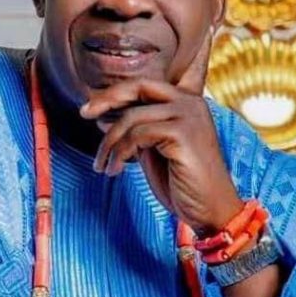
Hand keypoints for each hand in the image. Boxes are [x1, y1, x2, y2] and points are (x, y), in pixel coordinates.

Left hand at [80, 31, 241, 233]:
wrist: (211, 211)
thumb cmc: (184, 184)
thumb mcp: (154, 151)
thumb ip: (136, 131)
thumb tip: (104, 118)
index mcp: (186, 103)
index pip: (145, 85)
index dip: (115, 93)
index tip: (89, 108)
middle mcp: (190, 102)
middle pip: (139, 86)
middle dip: (107, 99)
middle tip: (83, 113)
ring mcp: (188, 115)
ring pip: (132, 117)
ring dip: (110, 143)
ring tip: (103, 165)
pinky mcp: (183, 133)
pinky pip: (138, 136)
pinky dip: (120, 153)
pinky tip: (116, 170)